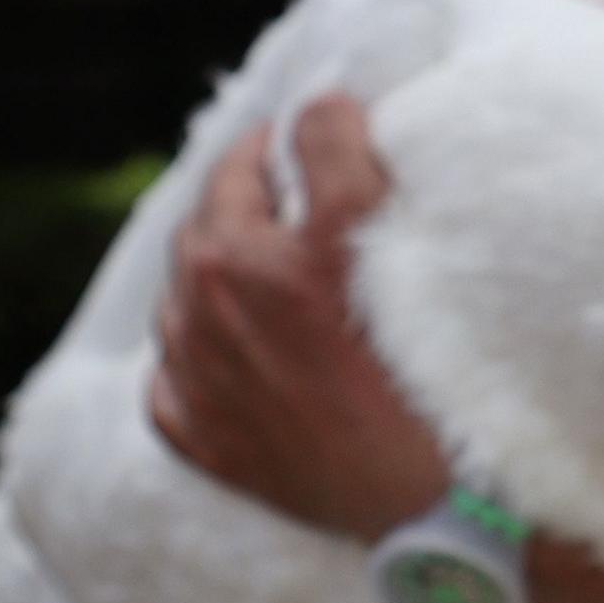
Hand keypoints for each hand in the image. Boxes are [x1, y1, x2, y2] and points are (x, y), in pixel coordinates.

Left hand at [148, 94, 450, 542]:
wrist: (432, 494)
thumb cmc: (415, 357)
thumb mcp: (379, 229)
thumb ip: (337, 151)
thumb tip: (317, 108)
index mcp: (233, 258)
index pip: (244, 163)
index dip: (284, 142)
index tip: (316, 139)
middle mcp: (197, 317)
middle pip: (207, 225)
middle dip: (246, 201)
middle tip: (299, 196)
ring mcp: (195, 384)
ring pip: (184, 299)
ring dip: (220, 272)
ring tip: (275, 269)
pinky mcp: (204, 441)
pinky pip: (171, 378)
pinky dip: (196, 352)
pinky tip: (237, 348)